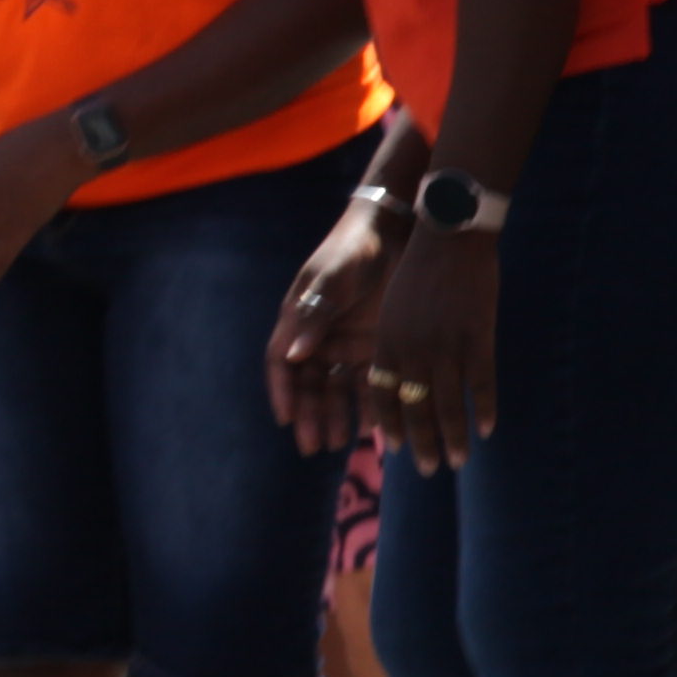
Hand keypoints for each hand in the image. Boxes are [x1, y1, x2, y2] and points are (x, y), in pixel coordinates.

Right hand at [268, 191, 391, 453]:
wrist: (393, 231)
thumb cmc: (353, 250)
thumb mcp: (331, 280)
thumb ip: (314, 316)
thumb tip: (294, 357)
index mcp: (299, 320)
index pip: (282, 364)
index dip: (282, 392)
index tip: (287, 419)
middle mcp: (318, 337)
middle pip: (308, 385)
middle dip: (310, 415)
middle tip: (314, 445)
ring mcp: (345, 343)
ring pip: (336, 389)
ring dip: (336, 415)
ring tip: (341, 441)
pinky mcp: (373, 346)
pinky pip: (367, 382)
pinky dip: (368, 403)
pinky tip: (372, 424)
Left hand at [369, 221, 501, 476]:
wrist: (450, 237)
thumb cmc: (419, 269)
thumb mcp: (393, 307)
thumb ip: (394, 342)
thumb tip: (396, 374)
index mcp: (387, 341)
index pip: (381, 395)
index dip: (389, 424)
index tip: (395, 448)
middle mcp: (412, 350)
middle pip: (414, 408)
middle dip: (421, 443)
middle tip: (428, 469)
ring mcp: (446, 346)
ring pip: (448, 404)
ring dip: (453, 437)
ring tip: (458, 460)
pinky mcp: (477, 338)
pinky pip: (481, 384)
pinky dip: (484, 408)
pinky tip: (487, 429)